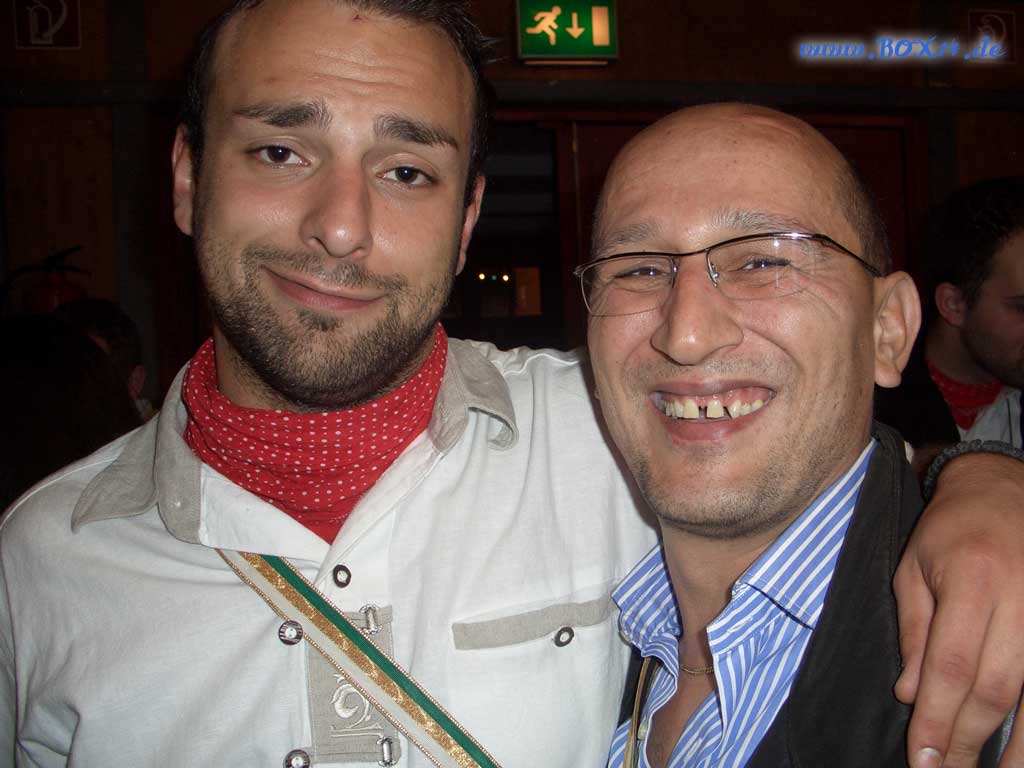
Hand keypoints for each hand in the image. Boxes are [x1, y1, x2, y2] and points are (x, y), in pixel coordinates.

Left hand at [894, 452, 1023, 767]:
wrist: (1004, 487)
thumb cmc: (951, 528)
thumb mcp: (913, 568)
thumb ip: (914, 632)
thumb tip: (911, 696)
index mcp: (972, 580)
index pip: (951, 665)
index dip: (937, 718)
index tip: (923, 759)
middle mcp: (1019, 599)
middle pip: (996, 688)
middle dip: (969, 740)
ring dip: (1018, 747)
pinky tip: (1022, 746)